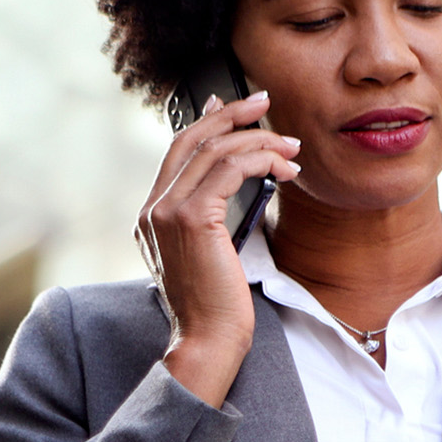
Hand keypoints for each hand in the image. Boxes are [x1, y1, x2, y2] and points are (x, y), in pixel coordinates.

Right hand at [136, 90, 300, 406]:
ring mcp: (166, 212)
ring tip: (291, 147)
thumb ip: (211, 217)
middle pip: (191, 139)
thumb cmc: (216, 307)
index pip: (177, 152)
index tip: (231, 104)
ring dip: (259, 141)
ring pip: (215, 151)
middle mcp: (152, 209)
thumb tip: (240, 178)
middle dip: (231, 114)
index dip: (206, 122)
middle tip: (264, 101)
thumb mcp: (209, 253)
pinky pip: (230, 170)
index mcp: (151, 216)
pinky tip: (284, 168)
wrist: (207, 341)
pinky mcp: (191, 219)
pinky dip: (262, 160)